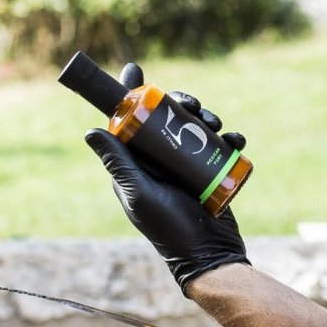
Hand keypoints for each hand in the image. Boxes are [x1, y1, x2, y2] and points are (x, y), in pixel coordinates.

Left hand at [84, 62, 249, 293]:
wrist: (209, 256)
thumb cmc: (169, 229)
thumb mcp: (140, 194)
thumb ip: (119, 164)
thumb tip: (91, 130)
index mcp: (137, 163)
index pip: (131, 121)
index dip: (132, 94)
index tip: (135, 70)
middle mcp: (160, 160)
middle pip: (168, 117)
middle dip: (182, 102)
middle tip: (194, 104)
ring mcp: (185, 165)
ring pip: (194, 126)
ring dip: (207, 116)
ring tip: (217, 122)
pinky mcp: (210, 172)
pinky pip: (218, 145)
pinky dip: (228, 137)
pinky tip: (234, 138)